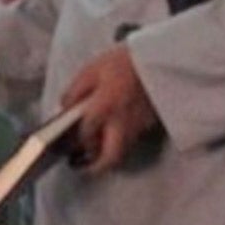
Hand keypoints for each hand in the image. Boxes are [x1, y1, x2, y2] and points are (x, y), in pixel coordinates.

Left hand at [60, 44, 158, 172]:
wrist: (160, 57)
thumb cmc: (123, 61)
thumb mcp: (91, 70)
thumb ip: (75, 91)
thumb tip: (64, 107)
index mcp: (104, 107)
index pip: (85, 135)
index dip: (74, 142)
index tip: (66, 144)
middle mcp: (122, 122)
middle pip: (111, 156)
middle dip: (97, 167)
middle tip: (84, 167)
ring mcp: (140, 125)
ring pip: (123, 150)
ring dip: (109, 156)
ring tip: (95, 153)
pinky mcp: (151, 123)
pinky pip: (133, 139)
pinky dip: (120, 142)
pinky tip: (112, 134)